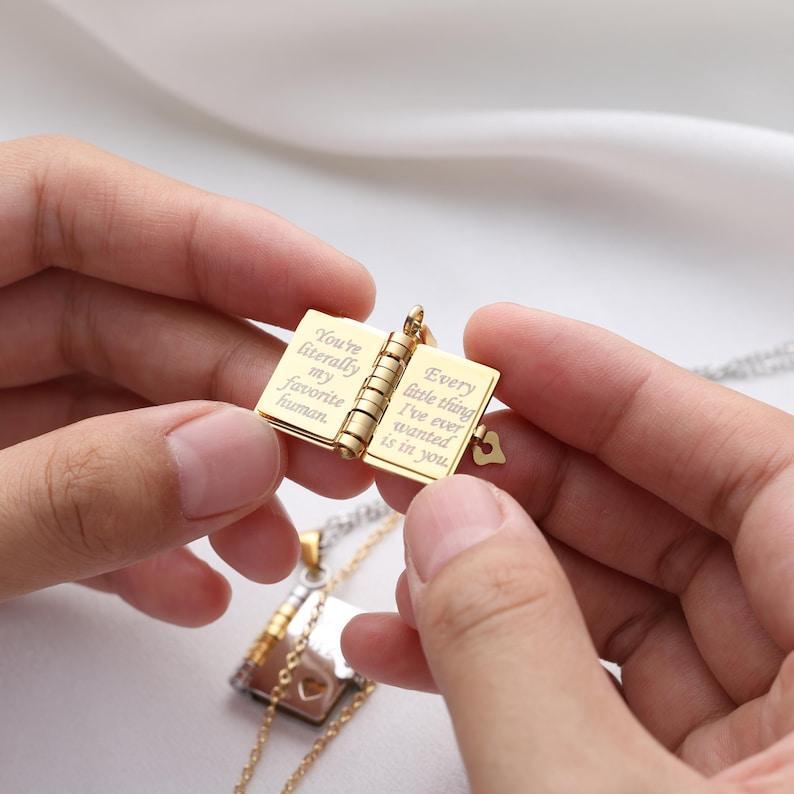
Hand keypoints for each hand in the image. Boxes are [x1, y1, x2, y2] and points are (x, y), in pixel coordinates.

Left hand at [0, 136, 374, 624]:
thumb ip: (66, 493)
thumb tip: (237, 454)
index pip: (71, 203)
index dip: (214, 240)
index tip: (337, 293)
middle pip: (128, 325)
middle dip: (246, 393)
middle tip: (342, 451)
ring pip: (121, 417)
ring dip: (213, 481)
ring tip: (280, 543)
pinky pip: (80, 496)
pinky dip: (143, 543)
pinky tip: (195, 590)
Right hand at [343, 303, 793, 790]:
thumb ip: (514, 651)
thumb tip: (449, 513)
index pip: (757, 470)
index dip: (618, 391)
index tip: (503, 343)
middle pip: (678, 529)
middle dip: (532, 480)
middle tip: (427, 445)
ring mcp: (769, 754)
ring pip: (624, 611)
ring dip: (498, 574)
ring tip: (402, 546)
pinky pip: (601, 697)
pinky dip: (507, 670)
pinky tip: (406, 648)